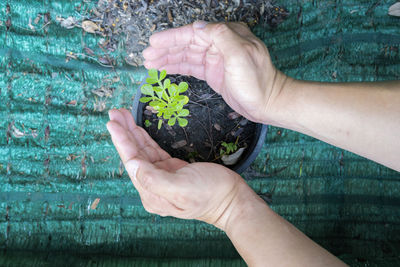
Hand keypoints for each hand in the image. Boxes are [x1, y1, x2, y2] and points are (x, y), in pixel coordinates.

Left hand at [106, 108, 245, 228]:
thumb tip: (130, 164)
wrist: (231, 199)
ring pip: (142, 152)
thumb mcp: (181, 188)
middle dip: (124, 133)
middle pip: (134, 155)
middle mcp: (152, 186)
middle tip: (115, 112)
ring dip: (132, 133)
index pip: (132, 163)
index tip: (112, 122)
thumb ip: (153, 179)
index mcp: (151, 193)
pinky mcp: (171, 169)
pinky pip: (153, 151)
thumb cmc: (209, 194)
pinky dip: (145, 139)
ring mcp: (162, 177)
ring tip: (122, 116)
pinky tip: (138, 129)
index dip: (122, 141)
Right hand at [142, 21, 288, 122]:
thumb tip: (199, 26)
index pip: (194, 33)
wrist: (267, 103)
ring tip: (149, 63)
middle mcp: (219, 44)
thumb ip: (221, 36)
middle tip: (146, 56)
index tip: (154, 43)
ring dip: (168, 58)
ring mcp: (215, 59)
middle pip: (187, 43)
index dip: (172, 38)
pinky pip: (191, 67)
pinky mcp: (213, 72)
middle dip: (166, 49)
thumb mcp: (241, 55)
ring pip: (187, 55)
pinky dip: (177, 67)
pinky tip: (164, 69)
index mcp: (226, 35)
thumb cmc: (257, 81)